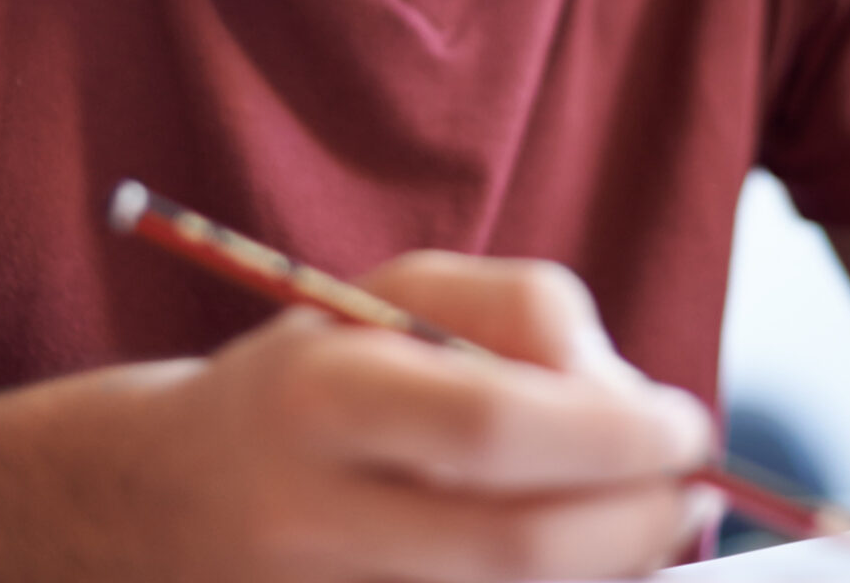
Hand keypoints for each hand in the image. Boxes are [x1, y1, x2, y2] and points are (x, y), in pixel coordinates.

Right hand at [90, 251, 720, 582]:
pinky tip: (574, 558)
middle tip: (692, 488)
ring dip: (613, 569)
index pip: (493, 429)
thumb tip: (633, 406)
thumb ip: (528, 316)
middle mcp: (308, 521)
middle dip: (640, 521)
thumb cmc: (317, 376)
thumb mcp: (401, 294)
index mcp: (317, 399)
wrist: (157, 499)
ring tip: (635, 517)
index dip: (614, 437)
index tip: (687, 425)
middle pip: (522, 550)